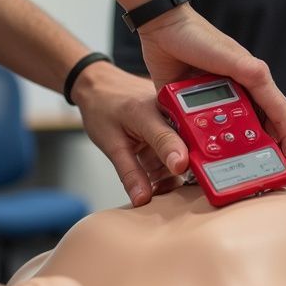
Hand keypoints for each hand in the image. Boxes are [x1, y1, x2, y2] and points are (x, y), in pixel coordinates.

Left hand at [71, 61, 188, 206]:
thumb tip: (142, 198)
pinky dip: (168, 167)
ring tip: (156, 187)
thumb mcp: (110, 145)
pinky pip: (175, 151)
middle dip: (181, 173)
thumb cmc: (102, 108)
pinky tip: (156, 178)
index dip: (177, 156)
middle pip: (186, 146)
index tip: (180, 171)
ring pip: (183, 152)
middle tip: (166, 191)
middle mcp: (168, 112)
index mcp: (149, 112)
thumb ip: (129, 173)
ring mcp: (172, 118)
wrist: (100, 86)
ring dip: (172, 174)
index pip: (169, 138)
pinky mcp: (170, 127)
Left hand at [136, 5, 285, 179]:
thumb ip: (248, 71)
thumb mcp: (229, 56)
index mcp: (256, 83)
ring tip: (231, 173)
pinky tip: (204, 161)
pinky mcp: (195, 109)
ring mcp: (219, 104)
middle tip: (263, 179)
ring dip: (233, 154)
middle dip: (264, 157)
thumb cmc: (197, 36)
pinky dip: (206, 147)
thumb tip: (264, 83)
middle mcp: (242, 95)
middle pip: (260, 134)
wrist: (161, 29)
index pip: (283, 120)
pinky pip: (204, 134)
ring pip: (232, 138)